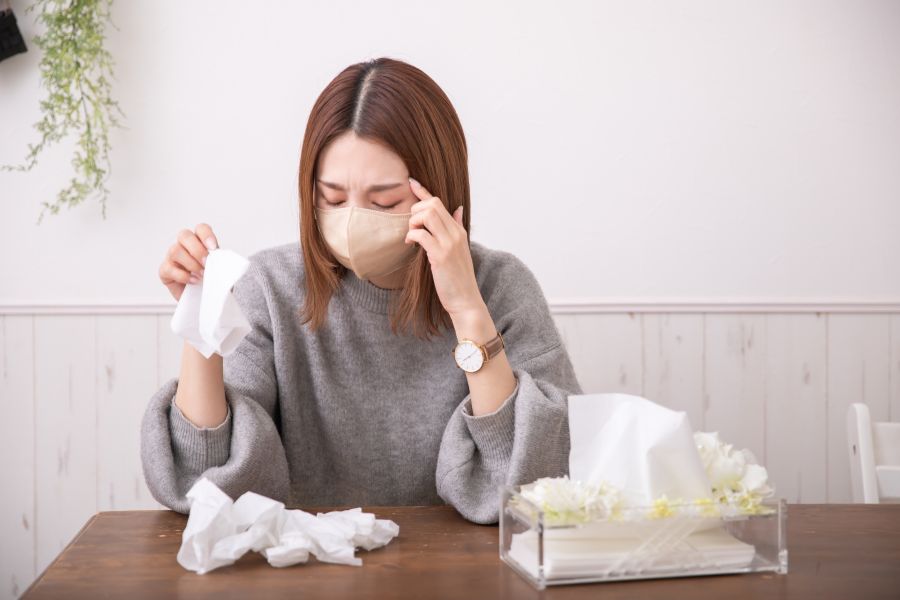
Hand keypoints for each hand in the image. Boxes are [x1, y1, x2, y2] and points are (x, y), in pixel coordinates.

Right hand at [159, 223, 219, 301]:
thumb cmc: (209, 280)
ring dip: (191, 263)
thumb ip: (220, 262)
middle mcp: (183, 246)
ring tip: (202, 275)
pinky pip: (169, 268)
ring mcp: (172, 257)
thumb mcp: (219, 269)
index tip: (213, 248)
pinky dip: (183, 276)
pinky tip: (193, 281)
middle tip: (207, 263)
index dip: (206, 235)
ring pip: (175, 250)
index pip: (201, 229)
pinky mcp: (165, 271)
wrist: (201, 298)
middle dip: (197, 250)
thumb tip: (226, 261)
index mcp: (199, 241)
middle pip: (184, 235)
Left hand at [404, 178, 484, 318]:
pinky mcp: (441, 256)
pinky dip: (412, 235)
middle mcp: (455, 233)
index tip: (411, 182)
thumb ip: (457, 228)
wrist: (466, 300)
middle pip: (433, 204)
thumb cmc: (458, 278)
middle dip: (416, 210)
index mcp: (459, 231)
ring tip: (411, 235)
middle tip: (412, 226)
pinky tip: (410, 243)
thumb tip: (458, 209)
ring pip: (428, 215)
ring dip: (414, 222)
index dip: (424, 191)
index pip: (440, 203)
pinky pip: (422, 235)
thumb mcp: (461, 249)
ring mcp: (449, 244)